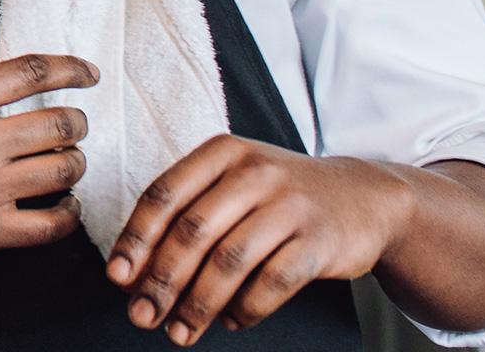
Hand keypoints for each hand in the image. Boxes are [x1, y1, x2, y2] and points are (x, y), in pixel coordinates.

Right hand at [0, 46, 98, 268]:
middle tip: (73, 124)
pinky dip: (70, 212)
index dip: (70, 68)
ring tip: (67, 160)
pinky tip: (65, 203)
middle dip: (77, 120)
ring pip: (64, 169)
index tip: (87, 73)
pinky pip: (52, 224)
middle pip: (61, 123)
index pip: (31, 73)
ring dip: (75, 161)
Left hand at [108, 135, 413, 345]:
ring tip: (180, 332)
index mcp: (221, 153)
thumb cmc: (279, 197)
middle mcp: (255, 172)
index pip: (164, 195)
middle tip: (142, 316)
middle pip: (192, 232)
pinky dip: (246, 309)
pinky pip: (273, 282)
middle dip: (161, 281)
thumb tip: (130, 275)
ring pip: (230, 261)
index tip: (118, 278)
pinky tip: (230, 321)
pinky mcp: (320, 240)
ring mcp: (291, 205)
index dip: (135, 239)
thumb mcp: (232, 186)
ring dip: (198, 304)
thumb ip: (184, 218)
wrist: (366, 198)